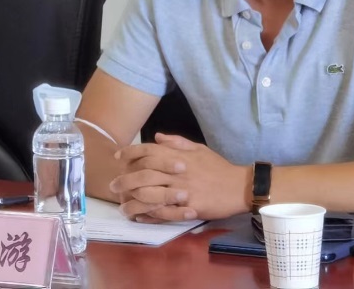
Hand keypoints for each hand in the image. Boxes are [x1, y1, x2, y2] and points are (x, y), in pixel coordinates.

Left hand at [110, 133, 250, 221]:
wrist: (240, 187)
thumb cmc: (218, 167)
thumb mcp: (198, 148)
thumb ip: (176, 142)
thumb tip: (156, 136)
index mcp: (178, 156)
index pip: (148, 151)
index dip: (130, 153)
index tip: (117, 157)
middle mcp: (176, 172)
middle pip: (143, 174)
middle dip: (125, 180)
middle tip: (113, 186)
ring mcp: (181, 190)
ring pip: (150, 195)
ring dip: (133, 201)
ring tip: (122, 206)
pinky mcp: (187, 208)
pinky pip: (163, 213)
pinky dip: (149, 215)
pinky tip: (139, 217)